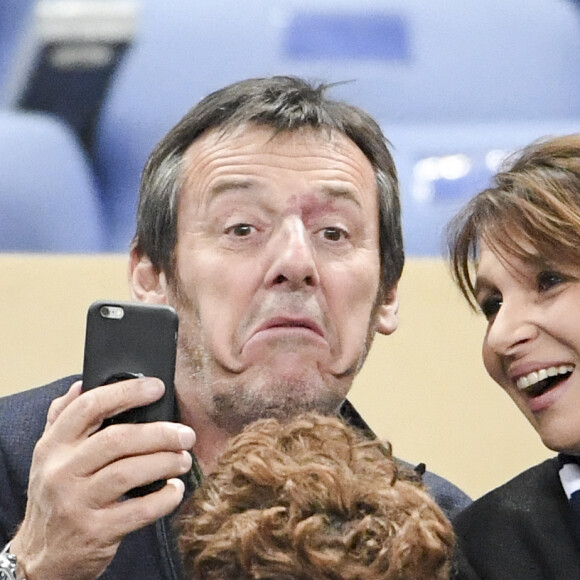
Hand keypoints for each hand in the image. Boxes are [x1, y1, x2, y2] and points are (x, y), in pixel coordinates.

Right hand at [10, 377, 194, 579]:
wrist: (40, 558)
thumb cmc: (55, 496)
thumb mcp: (48, 456)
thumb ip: (63, 419)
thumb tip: (81, 384)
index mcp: (52, 446)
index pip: (89, 407)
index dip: (126, 392)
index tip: (157, 387)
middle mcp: (61, 472)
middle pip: (117, 439)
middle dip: (159, 433)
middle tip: (185, 434)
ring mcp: (77, 503)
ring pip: (128, 472)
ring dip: (165, 461)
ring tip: (184, 459)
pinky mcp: (96, 532)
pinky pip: (139, 511)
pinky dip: (164, 498)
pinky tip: (175, 489)